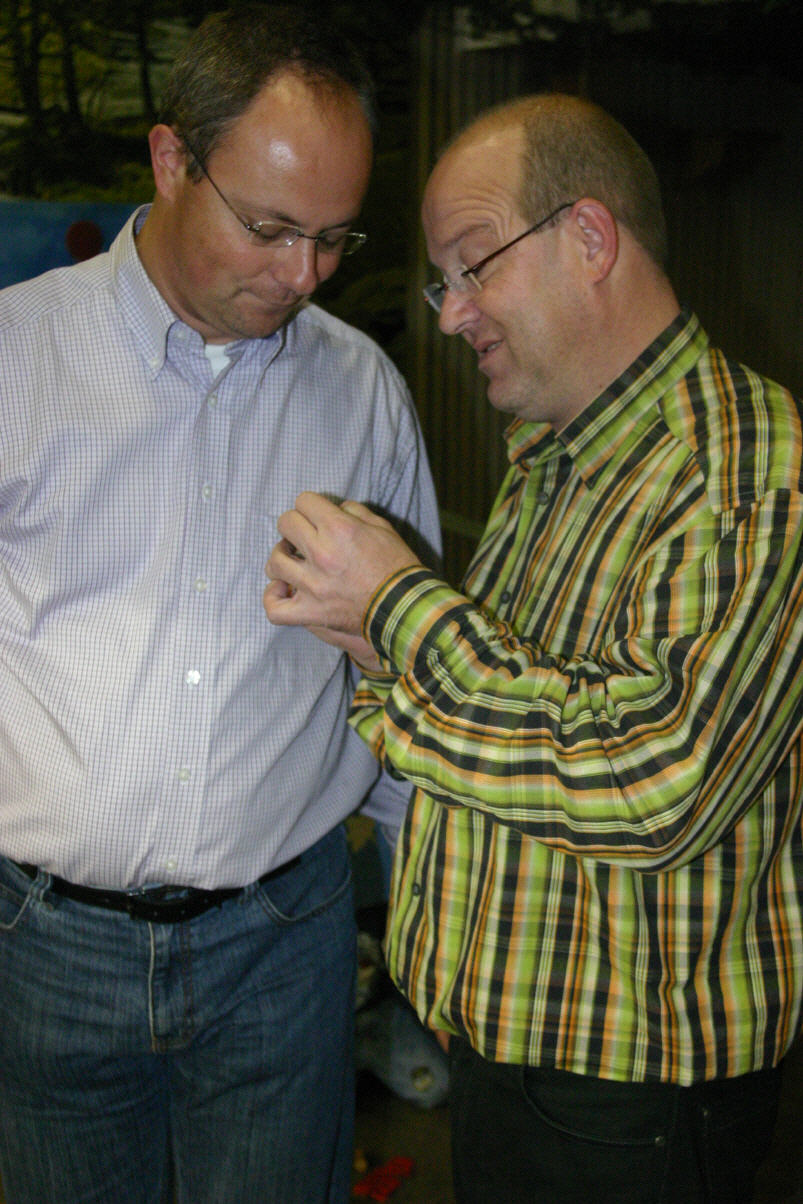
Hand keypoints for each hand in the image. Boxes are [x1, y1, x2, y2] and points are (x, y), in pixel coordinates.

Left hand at [263, 492, 420, 639]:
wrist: (407, 608)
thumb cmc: (398, 567)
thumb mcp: (383, 528)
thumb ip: (355, 512)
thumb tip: (335, 509)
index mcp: (339, 528)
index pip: (304, 501)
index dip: (311, 505)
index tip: (317, 514)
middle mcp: (321, 553)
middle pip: (285, 524)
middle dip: (296, 525)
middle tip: (305, 535)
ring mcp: (312, 585)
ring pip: (275, 561)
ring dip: (282, 557)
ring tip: (292, 560)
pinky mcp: (311, 612)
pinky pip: (275, 607)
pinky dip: (273, 597)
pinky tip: (282, 588)